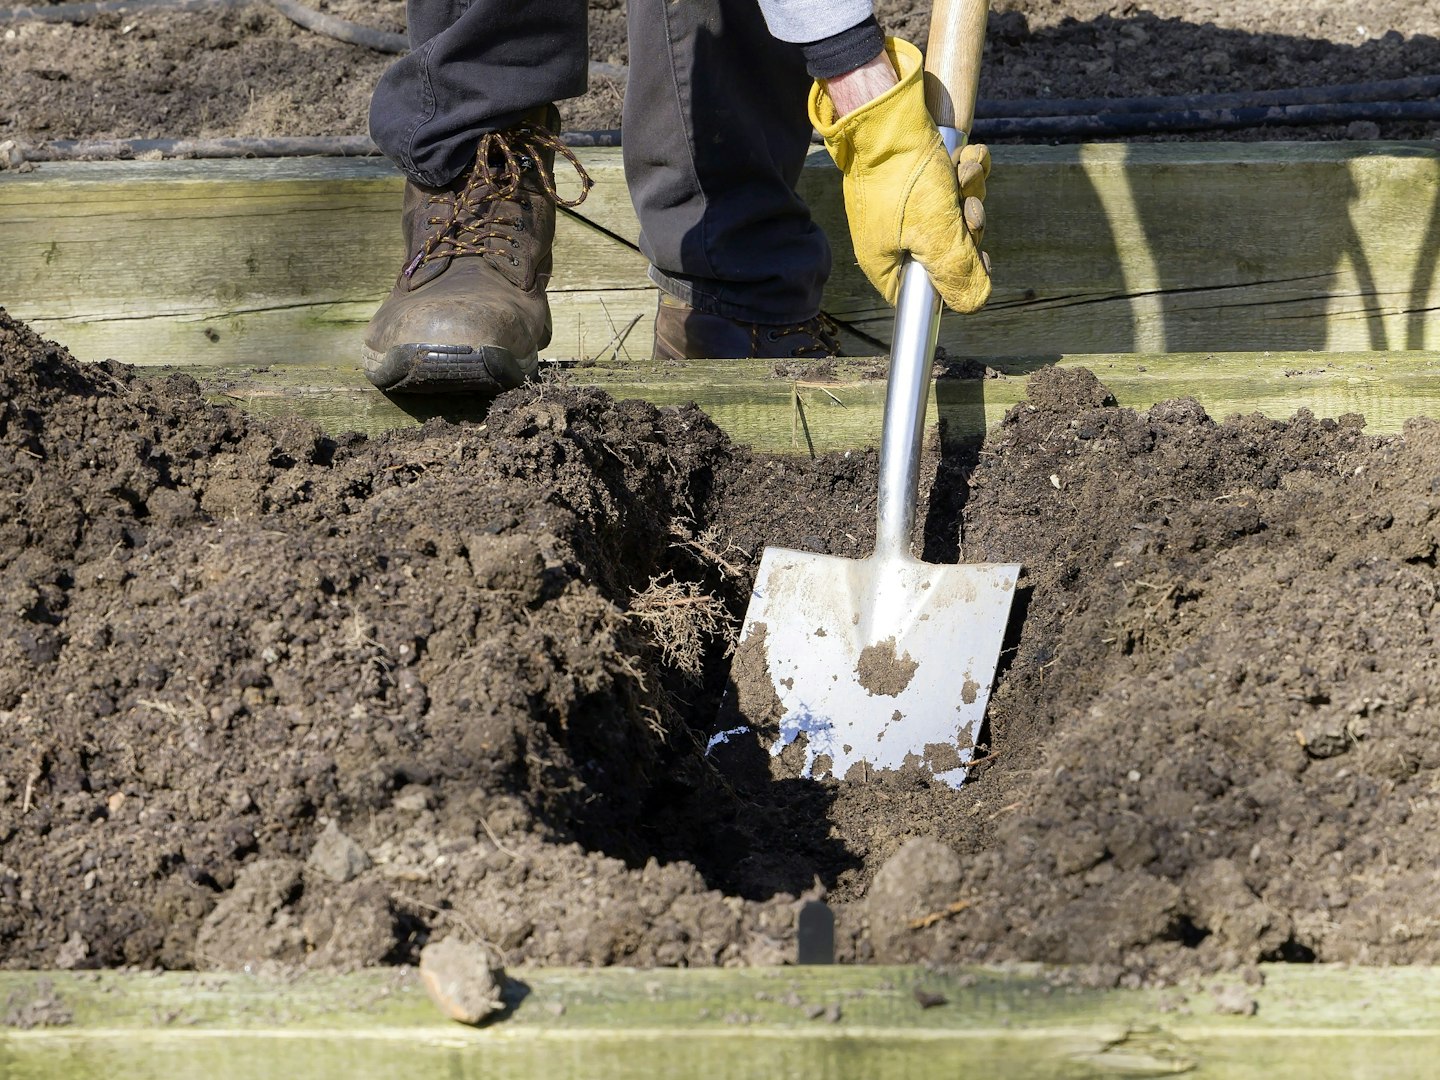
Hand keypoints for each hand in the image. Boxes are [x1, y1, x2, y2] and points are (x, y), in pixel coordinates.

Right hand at [810, 38, 991, 312]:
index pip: (924, 294)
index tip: (978, 260)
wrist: (886, 112)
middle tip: (964, 208)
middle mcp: (896, 237)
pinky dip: (966, 169)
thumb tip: (975, 302)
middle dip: (967, 225)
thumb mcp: (934, 233)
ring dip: (969, 191)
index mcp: (886, 262)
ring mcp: (908, 205)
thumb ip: (956, 273)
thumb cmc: (901, 175)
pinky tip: (961, 156)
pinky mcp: (920, 176)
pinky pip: (955, 183)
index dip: (956, 281)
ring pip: (956, 213)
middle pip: (948, 251)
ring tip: (958, 171)